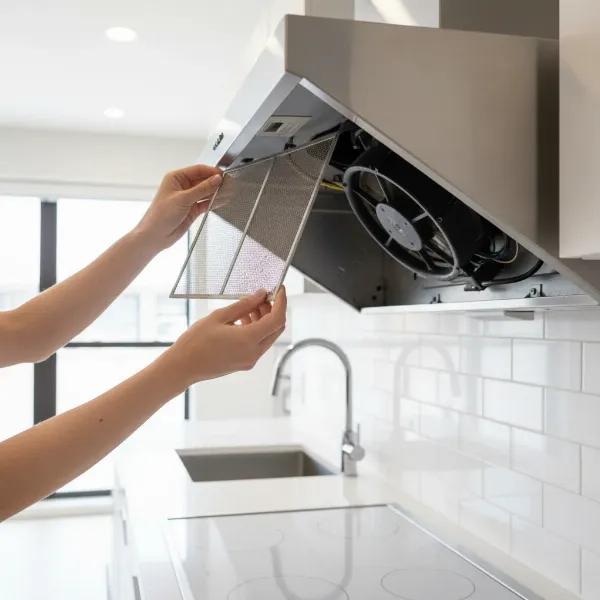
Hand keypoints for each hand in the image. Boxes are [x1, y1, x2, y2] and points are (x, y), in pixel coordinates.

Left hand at [135, 165, 222, 250]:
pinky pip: (206, 203)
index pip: (197, 170)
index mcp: (176, 178)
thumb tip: (216, 179)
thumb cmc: (160, 215)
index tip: (223, 175)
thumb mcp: (183, 199)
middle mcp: (182, 186)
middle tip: (228, 184)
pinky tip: (222, 200)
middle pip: (203, 180)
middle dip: (215, 182)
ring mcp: (188, 198)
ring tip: (228, 192)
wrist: (156, 236)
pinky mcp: (192, 209)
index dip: (211, 172)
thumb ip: (202, 189)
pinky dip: (214, 202)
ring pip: (206, 192)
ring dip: (216, 192)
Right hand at [164, 287, 286, 386]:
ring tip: (249, 306)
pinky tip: (243, 319)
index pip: (277, 319)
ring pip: (267, 336)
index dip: (282, 302)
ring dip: (263, 319)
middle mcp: (254, 352)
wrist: (182, 367)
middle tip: (261, 296)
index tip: (280, 289)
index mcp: (249, 340)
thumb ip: (244, 305)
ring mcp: (250, 360)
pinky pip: (258, 344)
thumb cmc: (195, 342)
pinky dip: (256, 330)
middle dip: (273, 310)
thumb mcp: (219, 317)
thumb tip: (260, 295)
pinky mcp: (245, 362)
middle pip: (275, 328)